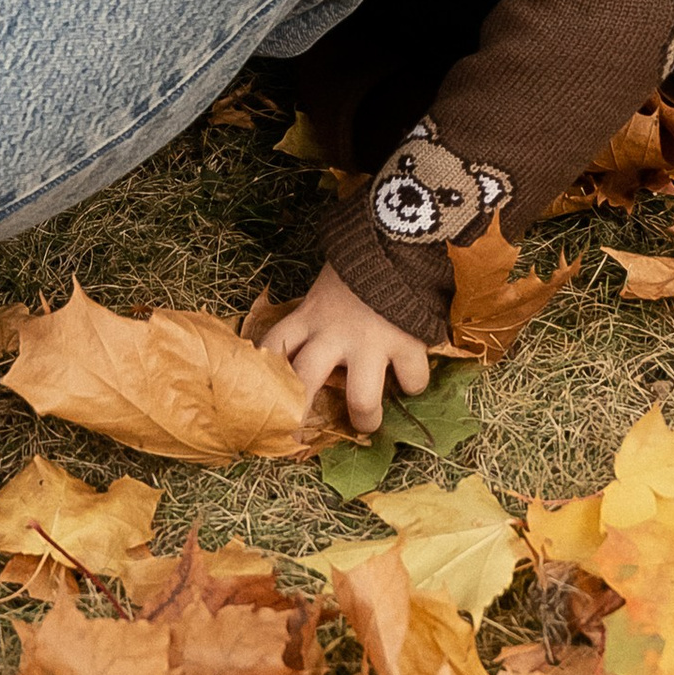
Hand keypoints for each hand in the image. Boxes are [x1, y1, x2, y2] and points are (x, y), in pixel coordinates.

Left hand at [257, 262, 432, 434]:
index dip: (263, 378)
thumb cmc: (357, 262)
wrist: (397, 237)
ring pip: (362, 400)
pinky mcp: (406, 343)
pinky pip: (411, 380)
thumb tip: (310, 350)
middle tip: (297, 438)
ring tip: (367, 425)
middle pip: (305, 384)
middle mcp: (333, 334)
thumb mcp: (324, 289)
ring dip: (365, 418)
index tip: (260, 401)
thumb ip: (316, 317)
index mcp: (308, 316)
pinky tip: (410, 380)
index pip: (272, 348)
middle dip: (299, 416)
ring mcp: (370, 342)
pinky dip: (413, 384)